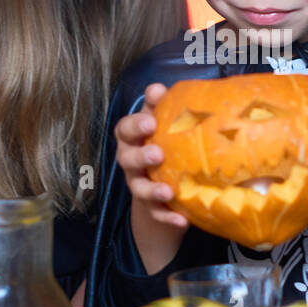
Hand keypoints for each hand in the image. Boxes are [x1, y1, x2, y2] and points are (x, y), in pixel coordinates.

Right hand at [114, 83, 188, 231]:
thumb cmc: (165, 142)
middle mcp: (130, 161)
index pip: (125, 129)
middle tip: (158, 154)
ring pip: (138, 188)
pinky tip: (182, 219)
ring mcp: (139, 185)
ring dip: (152, 190)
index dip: (135, 125)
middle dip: (141, 156)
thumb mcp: (163, 122)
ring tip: (168, 191)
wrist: (166, 182)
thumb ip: (161, 106)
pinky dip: (168, 217)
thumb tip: (158, 87)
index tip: (151, 122)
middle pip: (127, 159)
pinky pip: (156, 214)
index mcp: (133, 138)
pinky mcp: (151, 208)